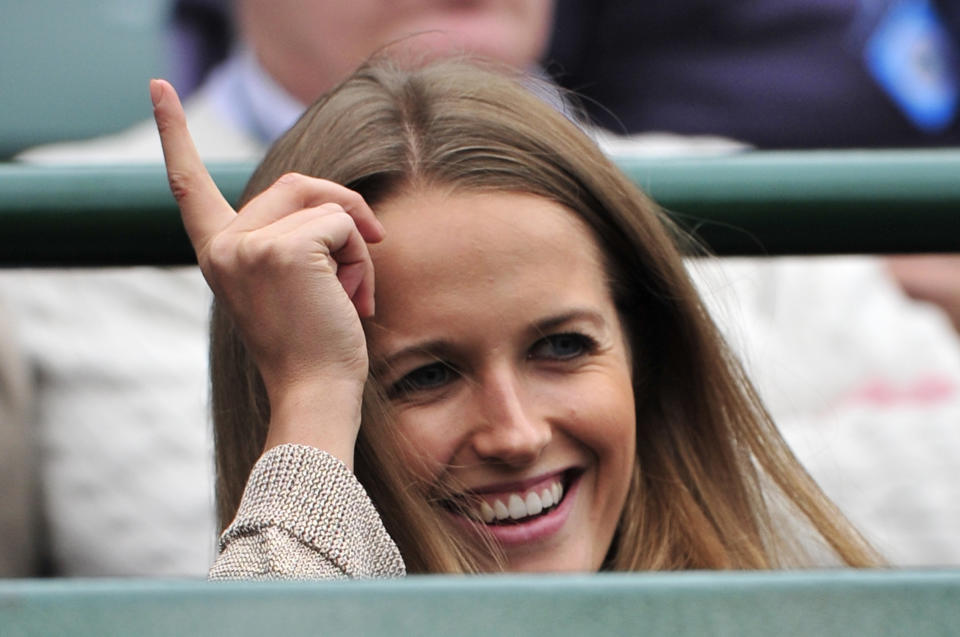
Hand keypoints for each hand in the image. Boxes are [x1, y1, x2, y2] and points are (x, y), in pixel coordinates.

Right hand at [151, 79, 383, 465]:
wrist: (315, 393)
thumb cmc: (313, 345)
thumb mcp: (290, 285)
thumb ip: (291, 239)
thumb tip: (342, 211)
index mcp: (218, 252)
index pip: (189, 186)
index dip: (174, 135)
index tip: (157, 90)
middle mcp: (224, 244)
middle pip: (293, 184)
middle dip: (341, 213)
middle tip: (364, 256)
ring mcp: (248, 245)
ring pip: (325, 204)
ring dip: (356, 244)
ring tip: (351, 293)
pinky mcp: (283, 249)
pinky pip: (343, 224)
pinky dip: (362, 258)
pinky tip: (351, 300)